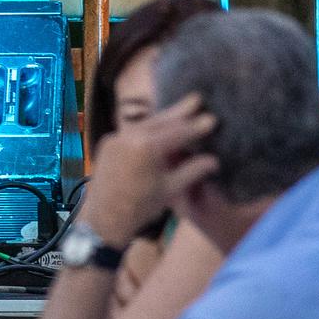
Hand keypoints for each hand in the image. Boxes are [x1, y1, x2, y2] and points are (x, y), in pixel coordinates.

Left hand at [79, 94, 218, 244]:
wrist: (103, 219)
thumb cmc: (140, 207)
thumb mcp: (171, 189)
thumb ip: (192, 170)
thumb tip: (214, 160)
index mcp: (147, 147)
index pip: (177, 132)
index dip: (196, 126)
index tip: (212, 119)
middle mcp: (129, 135)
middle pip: (161, 120)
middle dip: (180, 110)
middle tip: (197, 98)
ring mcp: (116, 137)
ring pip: (146, 123)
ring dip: (165, 117)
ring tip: (182, 108)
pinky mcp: (109, 141)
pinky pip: (133, 130)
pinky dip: (149, 126)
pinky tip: (160, 125)